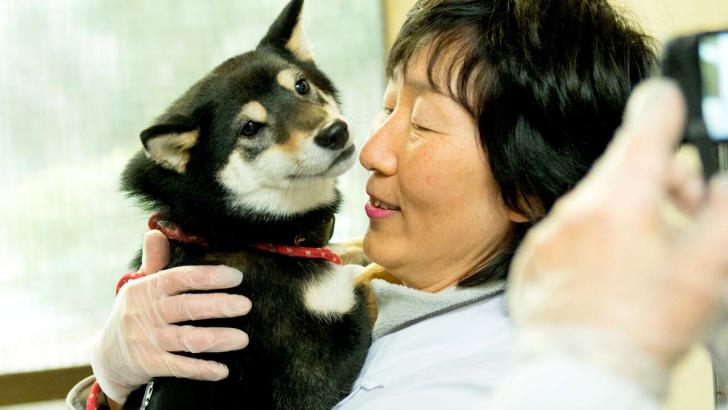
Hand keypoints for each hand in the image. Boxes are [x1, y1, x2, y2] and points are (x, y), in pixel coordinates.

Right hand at [90, 230, 251, 403]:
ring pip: (186, 339)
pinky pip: (179, 367)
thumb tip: (155, 232)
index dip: (207, 277)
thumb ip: (154, 262)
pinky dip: (201, 369)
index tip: (236, 276)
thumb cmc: (134, 313)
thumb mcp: (140, 285)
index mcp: (147, 288)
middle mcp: (146, 313)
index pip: (179, 278)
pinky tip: (222, 370)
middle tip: (246, 305)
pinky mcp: (149, 364)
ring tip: (243, 338)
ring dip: (217, 339)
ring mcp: (147, 340)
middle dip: (218, 306)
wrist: (106, 355)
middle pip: (186, 307)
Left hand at [507, 79, 727, 393]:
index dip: (664, 105)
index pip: (645, 127)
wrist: (583, 371)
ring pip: (594, 200)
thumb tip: (721, 184)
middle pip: (621, 168)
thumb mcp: (707, 269)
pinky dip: (590, 237)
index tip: (669, 94)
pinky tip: (607, 270)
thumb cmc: (643, 329)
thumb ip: (721, 214)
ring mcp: (550, 232)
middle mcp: (578, 209)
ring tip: (643, 251)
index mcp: (623, 201)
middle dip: (655, 178)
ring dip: (622, 210)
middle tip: (681, 206)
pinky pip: (567, 230)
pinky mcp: (533, 256)